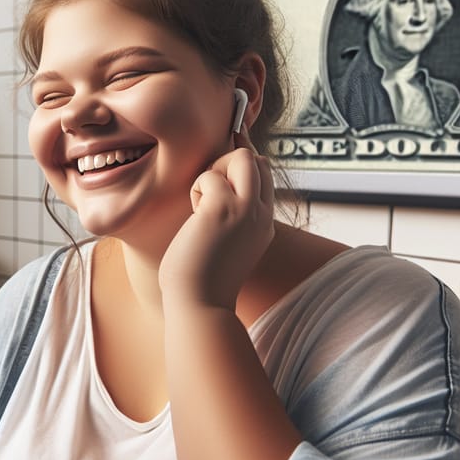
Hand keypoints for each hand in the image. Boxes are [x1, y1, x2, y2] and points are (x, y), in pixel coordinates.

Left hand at [159, 147, 274, 309]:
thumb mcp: (226, 242)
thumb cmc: (201, 277)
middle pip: (257, 160)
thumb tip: (217, 184)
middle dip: (227, 164)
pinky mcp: (224, 209)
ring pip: (241, 157)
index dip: (242, 163)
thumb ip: (230, 215)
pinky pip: (210, 176)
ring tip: (202, 206)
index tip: (225, 156)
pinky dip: (197, 189)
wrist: (199, 304)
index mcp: (263, 223)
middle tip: (208, 194)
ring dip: (214, 173)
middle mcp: (262, 214)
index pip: (264, 175)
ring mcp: (247, 210)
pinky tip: (195, 215)